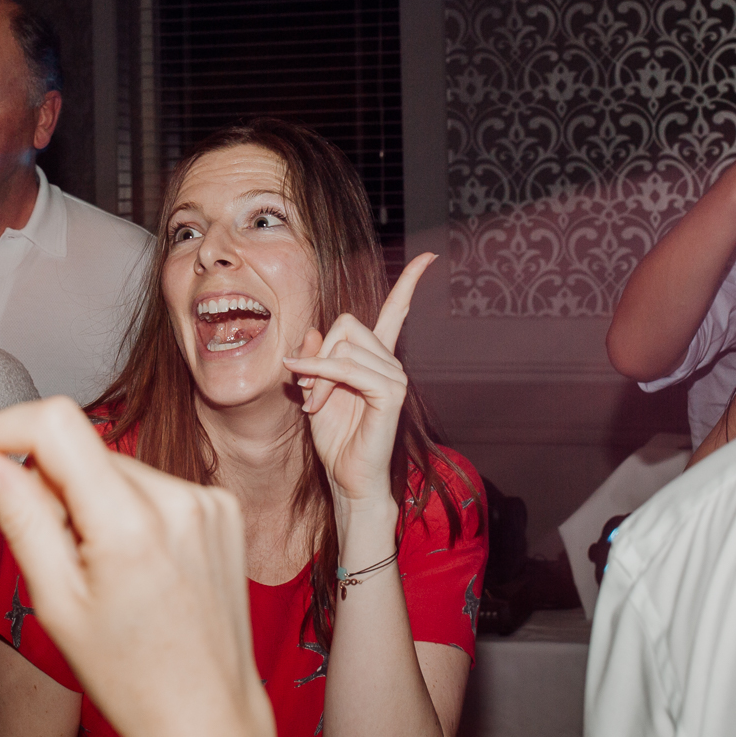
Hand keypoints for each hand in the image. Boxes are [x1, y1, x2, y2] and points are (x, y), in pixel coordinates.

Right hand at [0, 398, 272, 736]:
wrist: (206, 715)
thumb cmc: (130, 677)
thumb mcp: (55, 602)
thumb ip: (19, 516)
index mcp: (130, 525)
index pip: (56, 422)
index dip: (5, 428)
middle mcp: (178, 501)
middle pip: (83, 449)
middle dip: (51, 486)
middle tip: (58, 556)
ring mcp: (208, 501)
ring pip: (116, 467)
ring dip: (91, 500)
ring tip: (104, 571)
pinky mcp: (223, 508)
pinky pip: (153, 484)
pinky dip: (129, 510)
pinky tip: (138, 565)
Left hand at [282, 252, 433, 510]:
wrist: (349, 479)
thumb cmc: (336, 440)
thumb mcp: (316, 391)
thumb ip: (315, 359)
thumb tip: (312, 329)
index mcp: (377, 359)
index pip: (396, 312)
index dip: (410, 283)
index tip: (428, 257)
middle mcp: (391, 363)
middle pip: (348, 324)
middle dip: (318, 352)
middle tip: (307, 389)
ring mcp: (394, 376)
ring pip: (344, 345)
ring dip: (316, 372)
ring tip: (312, 403)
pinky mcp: (389, 393)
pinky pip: (347, 368)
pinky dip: (320, 374)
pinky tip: (309, 393)